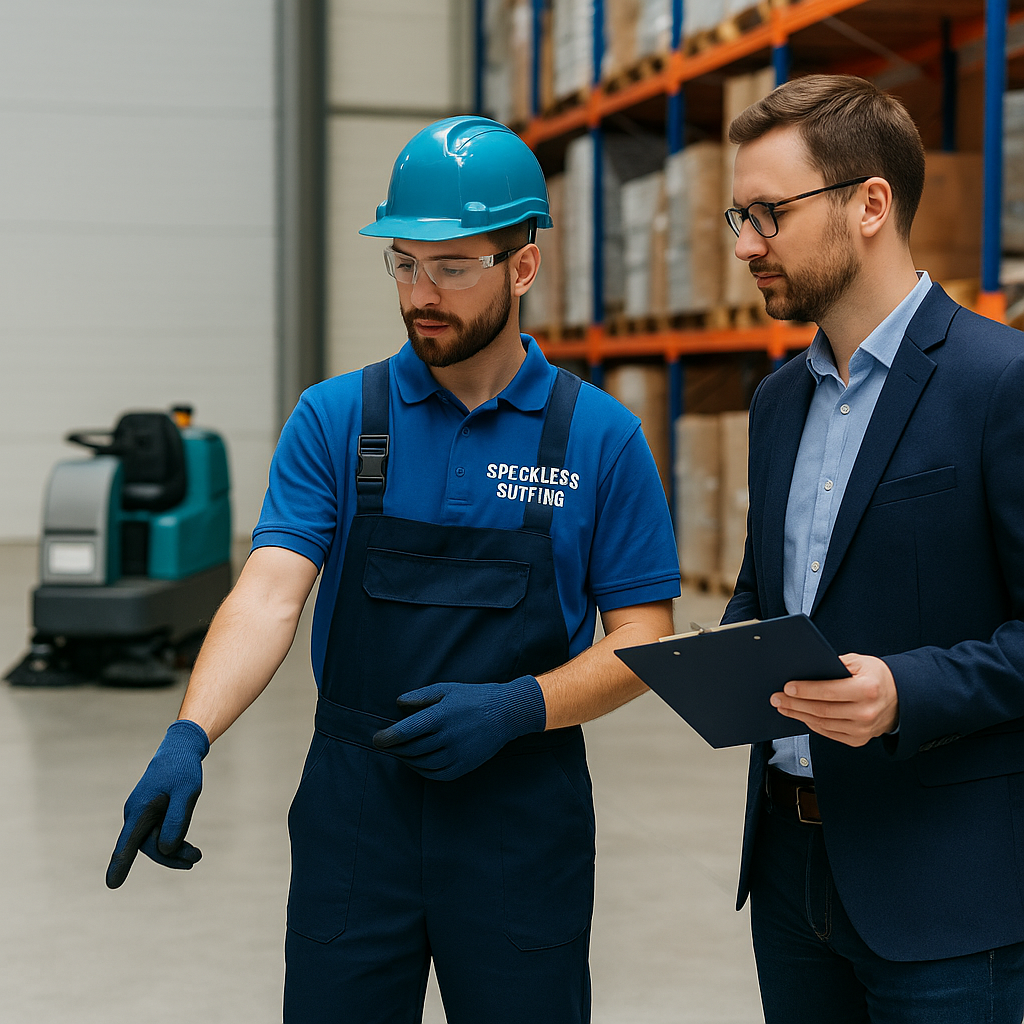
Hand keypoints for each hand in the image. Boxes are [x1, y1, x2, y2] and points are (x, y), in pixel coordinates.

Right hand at [106, 719, 209, 887]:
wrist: (180, 751)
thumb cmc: (183, 770)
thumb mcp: (187, 792)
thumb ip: (177, 820)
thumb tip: (165, 849)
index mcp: (140, 810)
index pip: (128, 843)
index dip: (120, 865)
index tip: (112, 884)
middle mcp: (135, 815)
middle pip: (149, 846)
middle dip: (171, 856)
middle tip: (197, 857)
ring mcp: (141, 815)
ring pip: (154, 842)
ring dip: (173, 851)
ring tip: (196, 856)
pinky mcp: (149, 814)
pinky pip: (157, 834)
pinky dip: (172, 842)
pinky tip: (186, 849)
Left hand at [372, 676, 545, 780]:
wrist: (506, 713)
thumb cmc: (474, 697)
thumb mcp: (447, 689)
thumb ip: (421, 696)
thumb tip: (398, 703)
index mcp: (440, 716)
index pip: (405, 732)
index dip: (387, 738)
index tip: (377, 739)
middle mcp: (447, 736)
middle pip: (410, 749)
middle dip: (393, 749)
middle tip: (384, 745)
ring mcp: (457, 753)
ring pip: (421, 763)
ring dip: (405, 760)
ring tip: (398, 752)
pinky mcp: (464, 766)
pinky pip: (436, 773)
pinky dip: (421, 770)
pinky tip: (415, 763)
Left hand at [770, 653, 898, 747]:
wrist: (901, 699)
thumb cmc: (877, 677)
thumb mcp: (860, 662)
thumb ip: (835, 665)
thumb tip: (807, 668)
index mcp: (867, 690)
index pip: (829, 692)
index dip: (805, 690)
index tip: (787, 687)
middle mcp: (866, 712)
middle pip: (822, 710)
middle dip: (795, 704)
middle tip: (776, 698)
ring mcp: (862, 730)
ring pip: (822, 724)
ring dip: (799, 715)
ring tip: (783, 707)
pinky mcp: (858, 739)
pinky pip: (828, 732)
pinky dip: (811, 724)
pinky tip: (800, 716)